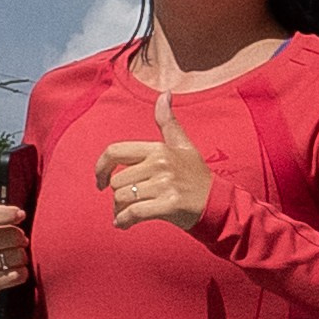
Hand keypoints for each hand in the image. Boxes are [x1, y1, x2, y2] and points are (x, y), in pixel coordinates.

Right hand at [0, 167, 30, 294]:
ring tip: (19, 254)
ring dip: (21, 256)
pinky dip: (19, 274)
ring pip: (8, 257)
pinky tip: (19, 269)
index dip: (6, 214)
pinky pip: (8, 277)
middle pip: (3, 237)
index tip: (21, 214)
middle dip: (19, 238)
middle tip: (21, 239)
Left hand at [96, 95, 211, 231]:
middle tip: (127, 204)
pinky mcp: (169, 205)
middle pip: (117, 181)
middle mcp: (160, 163)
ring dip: (120, 211)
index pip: (115, 151)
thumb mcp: (184, 146)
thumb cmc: (196, 176)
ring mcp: (165, 184)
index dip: (100, 167)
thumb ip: (168, 122)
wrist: (218, 204)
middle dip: (117, 196)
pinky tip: (124, 225)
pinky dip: (124, 221)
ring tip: (127, 215)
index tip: (100, 182)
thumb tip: (165, 94)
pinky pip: (134, 213)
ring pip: (123, 198)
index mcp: (158, 149)